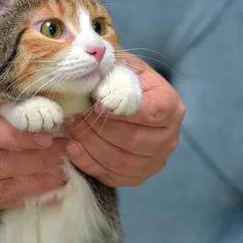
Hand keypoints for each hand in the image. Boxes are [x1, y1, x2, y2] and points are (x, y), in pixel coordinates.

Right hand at [0, 75, 65, 210]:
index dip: (24, 138)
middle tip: (65, 153)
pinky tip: (47, 196)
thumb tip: (27, 105)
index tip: (51, 135)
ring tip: (63, 176)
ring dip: (37, 184)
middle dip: (39, 161)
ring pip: (2, 190)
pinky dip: (23, 200)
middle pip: (2, 165)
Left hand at [64, 53, 184, 186]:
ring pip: (121, 161)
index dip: (122, 110)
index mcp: (171, 106)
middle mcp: (169, 138)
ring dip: (90, 145)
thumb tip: (91, 64)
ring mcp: (154, 162)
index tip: (97, 103)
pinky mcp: (136, 177)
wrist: (123, 105)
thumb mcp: (121, 66)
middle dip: (99, 129)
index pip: (152, 112)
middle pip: (134, 140)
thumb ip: (111, 66)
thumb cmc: (121, 82)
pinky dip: (88, 163)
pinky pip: (111, 176)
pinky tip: (72, 147)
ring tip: (71, 128)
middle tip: (74, 116)